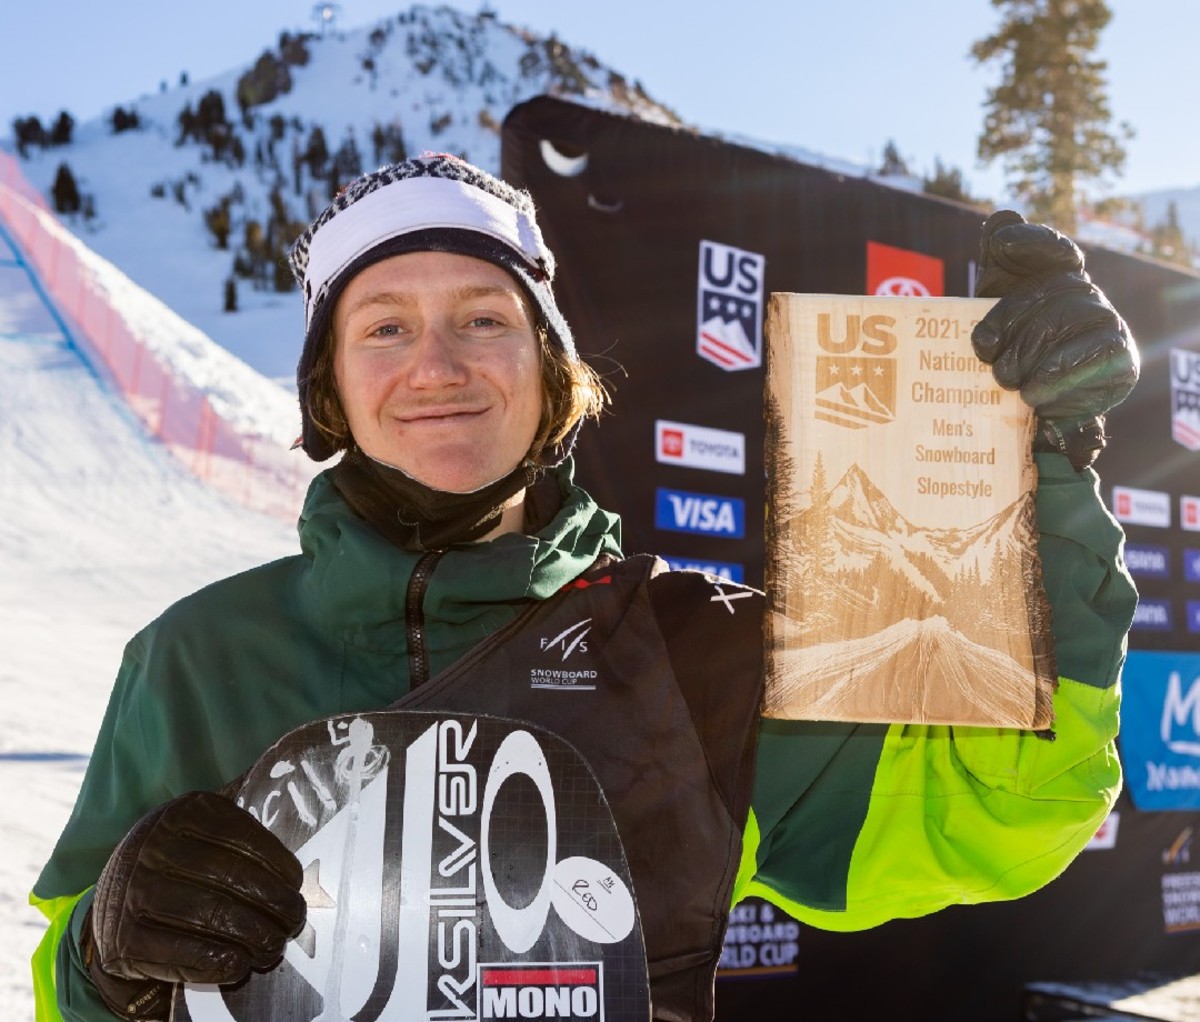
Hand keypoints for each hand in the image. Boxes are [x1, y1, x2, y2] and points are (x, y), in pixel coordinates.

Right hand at [86, 792, 305, 1017]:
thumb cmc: (180, 862)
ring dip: (253, 935)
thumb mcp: (203, 828)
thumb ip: (242, 829)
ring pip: (210, 915)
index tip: (296, 884)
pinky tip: (240, 963)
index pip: (242, 837)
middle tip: (293, 920)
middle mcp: (154, 847)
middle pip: (230, 878)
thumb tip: (295, 830)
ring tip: (274, 945)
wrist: (113, 901)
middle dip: (273, 903)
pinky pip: (182, 952)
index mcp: (184, 813)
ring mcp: (135, 892)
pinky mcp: (124, 939)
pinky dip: (218, 960)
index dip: (277, 864)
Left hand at [971, 210, 1139, 469]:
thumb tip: (1002, 218)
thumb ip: (998, 270)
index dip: (1029, 240)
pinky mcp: (1121, 359)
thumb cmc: (1007, 357)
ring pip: (1062, 323)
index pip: (1051, 247)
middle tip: (982, 352)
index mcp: (1054, 279)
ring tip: (1005, 380)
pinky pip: (1085, 358)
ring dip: (1024, 355)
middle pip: (1046, 289)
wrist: (1031, 416)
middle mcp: (1084, 293)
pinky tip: (1032, 394)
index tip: (1000, 243)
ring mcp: (1107, 323)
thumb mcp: (993, 314)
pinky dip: (1051, 378)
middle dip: (1006, 320)